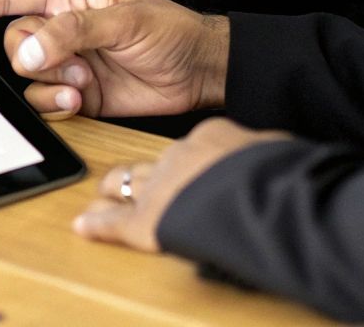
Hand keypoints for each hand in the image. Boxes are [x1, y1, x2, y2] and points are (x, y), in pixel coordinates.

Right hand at [0, 0, 227, 119]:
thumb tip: (32, 51)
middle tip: (68, 64)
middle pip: (14, 41)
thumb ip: (74, 31)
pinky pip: (42, 101)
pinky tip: (79, 100)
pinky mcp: (74, 94)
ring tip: (81, 84)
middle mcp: (61, 27)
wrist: (198, 72)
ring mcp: (66, 62)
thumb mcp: (124, 20)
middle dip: (33, 57)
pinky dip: (53, 104)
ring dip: (47, 83)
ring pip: (25, 75)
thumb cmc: (171, 31)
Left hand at [74, 119, 290, 250]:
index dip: (188, 160)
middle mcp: (179, 155)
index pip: (191, 147)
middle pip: (152, 162)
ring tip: (100, 194)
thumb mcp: (277, 150)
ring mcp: (160, 184)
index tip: (191, 167)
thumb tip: (280, 159)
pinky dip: (99, 225)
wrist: (263, 193)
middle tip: (123, 176)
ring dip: (114, 189)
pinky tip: (83, 226)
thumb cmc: (280, 173)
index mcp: (212, 136)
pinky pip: (116, 221)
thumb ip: (265, 153)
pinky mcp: (148, 218)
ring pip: (127, 183)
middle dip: (137, 170)